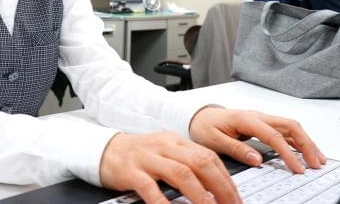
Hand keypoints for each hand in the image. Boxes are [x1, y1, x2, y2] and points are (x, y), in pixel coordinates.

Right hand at [99, 132, 240, 203]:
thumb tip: (214, 185)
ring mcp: (147, 158)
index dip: (226, 178)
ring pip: (180, 173)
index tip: (236, 198)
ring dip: (200, 195)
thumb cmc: (137, 155)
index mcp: (175, 141)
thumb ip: (186, 162)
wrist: (104, 149)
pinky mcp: (131, 172)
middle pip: (200, 162)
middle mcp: (164, 146)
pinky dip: (164, 203)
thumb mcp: (164, 152)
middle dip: (221, 187)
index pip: (208, 156)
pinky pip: (151, 188)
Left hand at [189, 107, 326, 173]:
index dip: (288, 153)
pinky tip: (305, 152)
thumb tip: (257, 159)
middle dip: (306, 144)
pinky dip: (298, 141)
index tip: (297, 168)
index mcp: (245, 119)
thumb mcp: (213, 140)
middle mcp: (257, 116)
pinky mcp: (262, 124)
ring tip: (318, 159)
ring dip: (306, 142)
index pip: (273, 135)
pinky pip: (285, 130)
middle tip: (315, 164)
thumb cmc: (204, 126)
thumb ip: (235, 148)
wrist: (199, 116)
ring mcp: (261, 119)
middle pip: (289, 125)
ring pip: (290, 126)